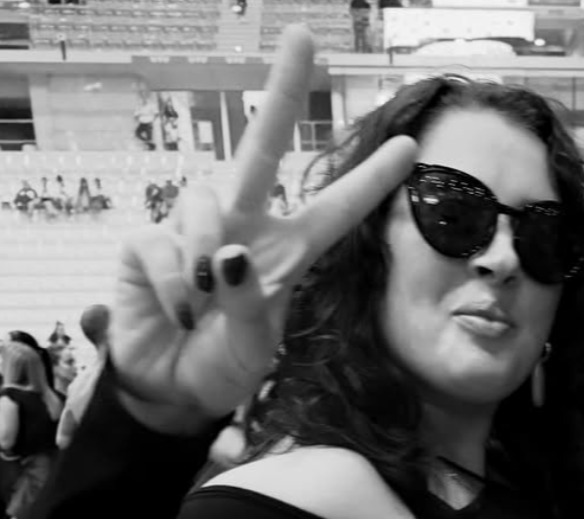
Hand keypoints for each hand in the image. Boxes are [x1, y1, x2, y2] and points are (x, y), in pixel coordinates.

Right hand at [110, 26, 416, 429]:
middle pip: (262, 149)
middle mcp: (242, 229)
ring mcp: (193, 232)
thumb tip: (229, 254)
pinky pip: (165, 247)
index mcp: (285, 255)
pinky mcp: (148, 245)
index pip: (334, 211)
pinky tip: (180, 312)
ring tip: (206, 299)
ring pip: (205, 201)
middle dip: (281, 91)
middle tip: (303, 36)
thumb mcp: (253, 347)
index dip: (370, 181)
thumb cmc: (221, 367)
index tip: (411, 146)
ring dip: (208, 252)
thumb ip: (249, 304)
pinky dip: (176, 286)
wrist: (171, 393)